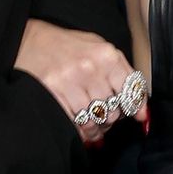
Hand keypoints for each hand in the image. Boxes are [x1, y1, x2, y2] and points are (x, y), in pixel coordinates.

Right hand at [15, 19, 145, 142]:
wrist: (29, 41)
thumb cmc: (68, 47)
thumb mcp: (99, 49)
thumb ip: (123, 76)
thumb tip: (143, 113)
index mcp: (106, 55)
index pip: (132, 92)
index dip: (134, 108)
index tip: (135, 116)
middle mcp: (90, 68)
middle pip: (113, 110)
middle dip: (112, 117)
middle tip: (106, 115)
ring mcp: (69, 81)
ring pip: (94, 120)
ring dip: (96, 128)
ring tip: (94, 126)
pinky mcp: (51, 94)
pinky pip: (74, 124)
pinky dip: (80, 131)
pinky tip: (81, 128)